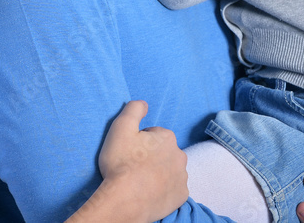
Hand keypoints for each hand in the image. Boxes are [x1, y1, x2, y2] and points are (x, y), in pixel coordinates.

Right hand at [95, 100, 188, 221]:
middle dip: (152, 158)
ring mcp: (182, 176)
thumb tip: (144, 104)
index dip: (138, 143)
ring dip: (159, 174)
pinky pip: (173, 190)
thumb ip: (133, 109)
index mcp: (167, 137)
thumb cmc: (122, 164)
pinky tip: (151, 193)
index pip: (153, 135)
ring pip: (170, 171)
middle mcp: (180, 155)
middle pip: (164, 153)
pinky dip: (164, 190)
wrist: (125, 200)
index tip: (129, 153)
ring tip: (141, 182)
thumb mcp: (121, 128)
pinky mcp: (181, 195)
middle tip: (134, 168)